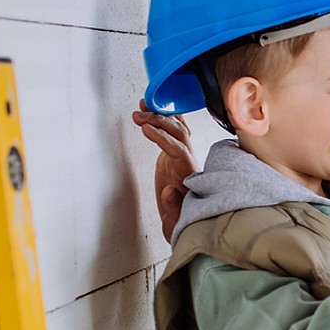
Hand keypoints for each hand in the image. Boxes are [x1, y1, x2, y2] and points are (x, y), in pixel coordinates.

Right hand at [132, 99, 197, 242]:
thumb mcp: (175, 223)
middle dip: (160, 122)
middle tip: (139, 115)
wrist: (186, 224)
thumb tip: (170, 191)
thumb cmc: (181, 224)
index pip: (180, 151)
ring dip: (160, 116)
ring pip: (178, 130)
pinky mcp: (177, 155)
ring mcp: (185, 158)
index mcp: (189, 178)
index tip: (147, 129)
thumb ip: (174, 208)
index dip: (163, 138)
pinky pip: (174, 132)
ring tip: (142, 106)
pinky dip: (165, 118)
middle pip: (180, 135)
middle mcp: (190, 164)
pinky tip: (153, 108)